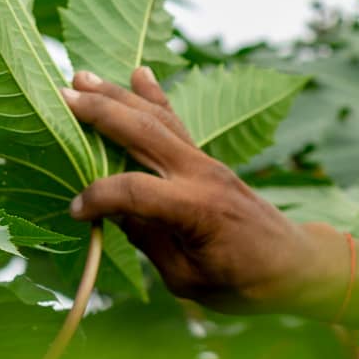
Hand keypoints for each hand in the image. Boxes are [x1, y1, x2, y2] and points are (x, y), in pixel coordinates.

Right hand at [61, 67, 358, 321]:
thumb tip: (115, 212)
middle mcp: (202, 175)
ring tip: (82, 76)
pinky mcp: (210, 163)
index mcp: (197, 209)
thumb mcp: (190, 279)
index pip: (132, 190)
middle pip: (143, 134)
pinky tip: (139, 74)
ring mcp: (208, 164)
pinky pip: (177, 125)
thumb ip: (151, 243)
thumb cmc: (247, 284)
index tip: (75, 213)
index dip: (97, 199)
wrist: (298, 267)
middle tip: (60, 95)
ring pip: (158, 121)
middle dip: (100, 113)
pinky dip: (156, 100)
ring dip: (119, 96)